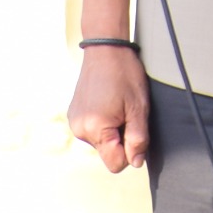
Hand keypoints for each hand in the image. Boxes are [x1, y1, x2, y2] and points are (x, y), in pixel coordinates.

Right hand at [69, 46, 151, 172]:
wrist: (105, 49)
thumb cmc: (125, 75)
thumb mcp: (139, 108)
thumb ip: (138, 139)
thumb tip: (136, 163)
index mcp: (96, 129)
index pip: (116, 164)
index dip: (130, 152)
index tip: (134, 129)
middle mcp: (80, 129)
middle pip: (107, 153)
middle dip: (120, 139)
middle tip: (126, 112)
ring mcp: (74, 122)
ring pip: (101, 142)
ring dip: (111, 130)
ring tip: (116, 105)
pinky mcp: (73, 115)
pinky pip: (92, 131)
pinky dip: (102, 123)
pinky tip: (106, 102)